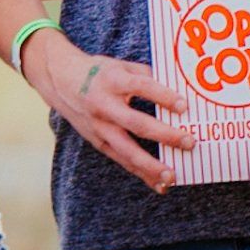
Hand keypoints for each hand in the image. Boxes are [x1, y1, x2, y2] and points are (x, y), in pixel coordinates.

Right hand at [24, 29, 192, 192]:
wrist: (60, 81)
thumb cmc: (99, 72)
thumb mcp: (120, 65)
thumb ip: (146, 75)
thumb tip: (178, 88)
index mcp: (113, 80)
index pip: (141, 87)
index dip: (163, 96)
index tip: (184, 106)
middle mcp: (104, 105)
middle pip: (136, 123)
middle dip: (164, 135)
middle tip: (189, 142)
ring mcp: (99, 127)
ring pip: (127, 150)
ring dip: (151, 166)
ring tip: (172, 176)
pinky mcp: (98, 142)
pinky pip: (121, 160)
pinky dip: (141, 173)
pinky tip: (158, 184)